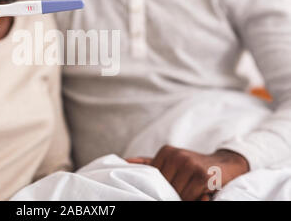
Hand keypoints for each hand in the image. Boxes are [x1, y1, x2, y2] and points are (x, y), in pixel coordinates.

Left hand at [127, 145, 249, 200]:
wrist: (226, 163)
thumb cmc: (194, 165)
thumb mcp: (172, 160)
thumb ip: (149, 162)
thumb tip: (124, 162)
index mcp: (166, 151)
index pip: (153, 177)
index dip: (159, 187)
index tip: (166, 188)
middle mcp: (176, 156)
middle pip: (163, 186)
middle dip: (170, 193)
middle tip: (181, 189)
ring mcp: (189, 164)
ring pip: (176, 192)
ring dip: (182, 196)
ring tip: (190, 191)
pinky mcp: (202, 176)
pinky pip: (189, 196)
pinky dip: (193, 198)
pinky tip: (200, 192)